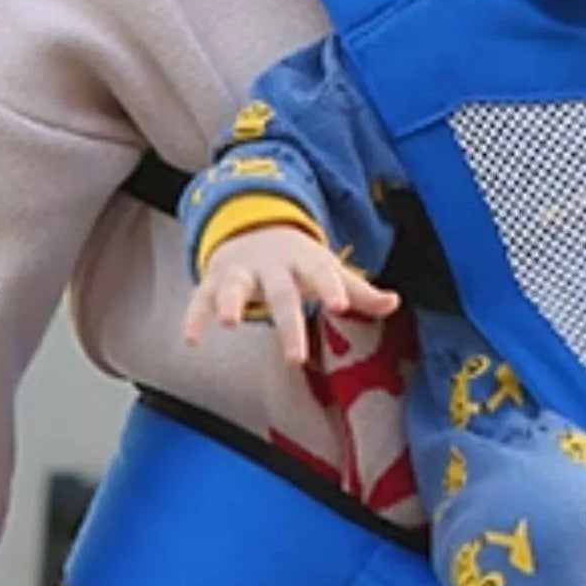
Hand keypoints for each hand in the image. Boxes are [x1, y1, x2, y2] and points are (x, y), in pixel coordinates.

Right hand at [183, 224, 399, 364]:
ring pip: (234, 287)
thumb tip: (393, 303)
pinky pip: (201, 300)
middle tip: (295, 358)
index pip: (322, 273)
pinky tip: (191, 340)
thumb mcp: (328, 269)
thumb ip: (359, 291)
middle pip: (281, 293)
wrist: (253, 226)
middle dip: (288, 323)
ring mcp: (241, 272)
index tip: (341, 305)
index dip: (332, 287)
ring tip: (229, 324)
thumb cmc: (298, 261)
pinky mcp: (214, 282)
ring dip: (230, 303)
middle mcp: (272, 266)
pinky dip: (194, 318)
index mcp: (305, 262)